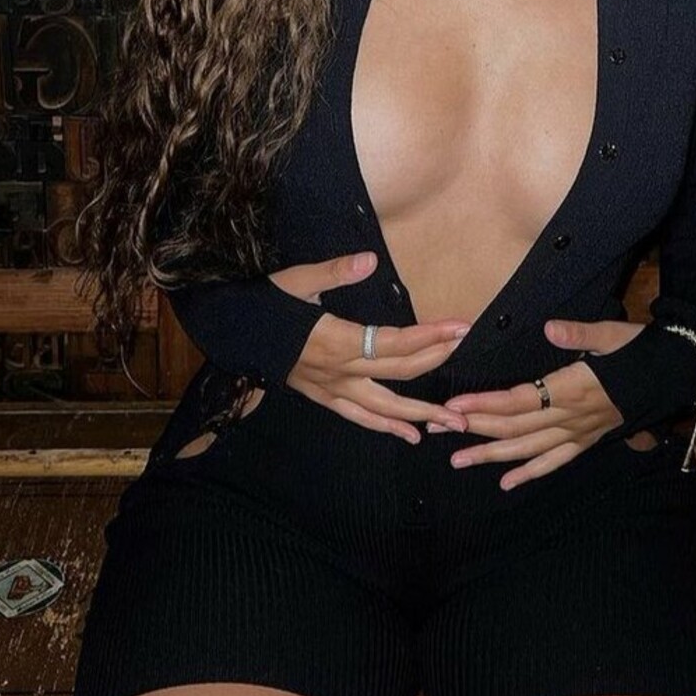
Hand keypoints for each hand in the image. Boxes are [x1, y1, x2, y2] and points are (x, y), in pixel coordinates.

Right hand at [271, 251, 470, 443]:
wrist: (228, 331)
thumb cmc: (262, 302)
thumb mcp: (296, 280)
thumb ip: (334, 272)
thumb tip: (369, 261)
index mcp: (336, 341)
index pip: (395, 343)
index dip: (430, 336)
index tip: (461, 327)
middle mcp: (339, 371)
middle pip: (399, 372)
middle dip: (436, 361)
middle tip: (467, 351)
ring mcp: (331, 389)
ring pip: (384, 407)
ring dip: (421, 414)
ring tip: (454, 421)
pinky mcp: (322, 396)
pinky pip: (359, 417)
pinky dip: (386, 427)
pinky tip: (410, 435)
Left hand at [437, 317, 656, 490]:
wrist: (672, 374)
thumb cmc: (639, 348)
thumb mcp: (612, 333)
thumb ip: (579, 334)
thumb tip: (550, 327)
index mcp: (573, 389)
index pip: (519, 400)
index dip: (485, 404)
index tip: (454, 406)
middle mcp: (571, 417)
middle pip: (514, 427)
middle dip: (473, 428)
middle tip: (437, 429)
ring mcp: (579, 433)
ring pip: (528, 449)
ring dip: (491, 456)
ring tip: (458, 460)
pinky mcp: (586, 440)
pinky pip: (555, 461)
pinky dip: (530, 473)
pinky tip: (506, 483)